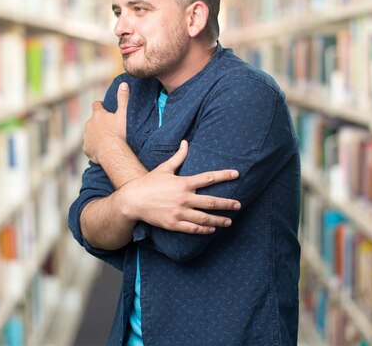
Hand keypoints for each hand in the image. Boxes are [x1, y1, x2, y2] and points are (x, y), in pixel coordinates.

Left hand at [83, 82, 128, 163]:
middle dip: (98, 122)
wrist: (113, 153)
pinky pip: (89, 146)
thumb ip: (123, 98)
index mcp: (98, 115)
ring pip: (90, 133)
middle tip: (109, 127)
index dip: (100, 106)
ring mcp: (86, 136)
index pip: (96, 105)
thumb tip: (123, 84)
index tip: (104, 108)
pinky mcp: (86, 148)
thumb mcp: (123, 114)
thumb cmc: (119, 133)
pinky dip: (94, 146)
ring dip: (95, 134)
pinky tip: (102, 149)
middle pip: (92, 120)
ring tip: (106, 139)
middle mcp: (89, 124)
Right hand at [119, 140, 240, 233]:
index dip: (224, 175)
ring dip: (219, 220)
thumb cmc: (149, 182)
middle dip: (227, 204)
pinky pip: (193, 229)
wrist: (132, 201)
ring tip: (230, 221)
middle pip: (211, 201)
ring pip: (204, 218)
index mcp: (183, 183)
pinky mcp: (173, 224)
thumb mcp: (164, 168)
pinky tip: (212, 229)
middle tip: (238, 205)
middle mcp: (183, 198)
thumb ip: (178, 157)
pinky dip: (204, 230)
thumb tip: (186, 142)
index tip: (237, 174)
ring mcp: (179, 212)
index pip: (208, 178)